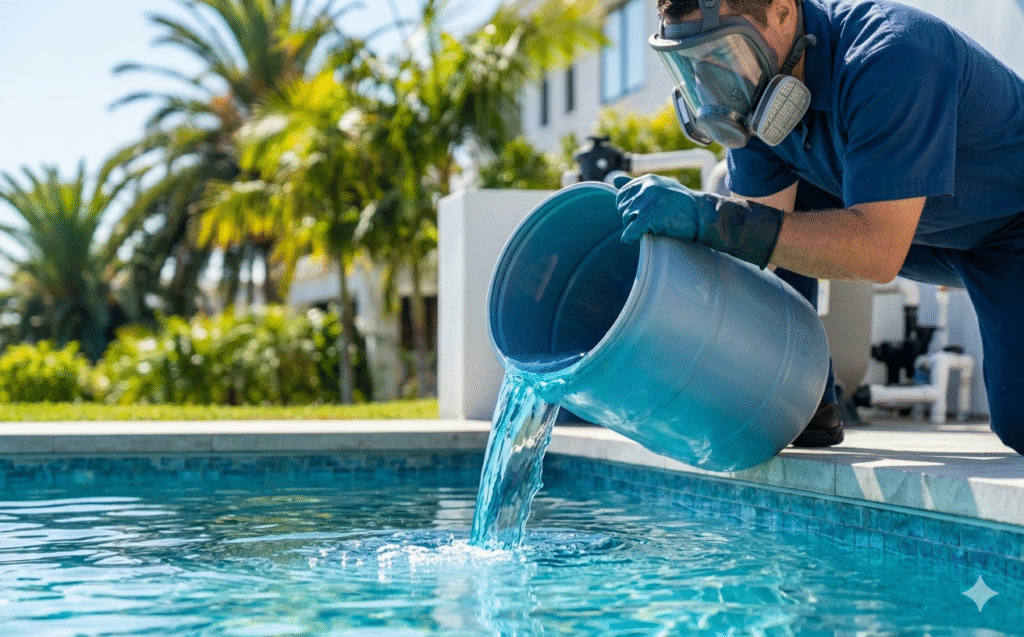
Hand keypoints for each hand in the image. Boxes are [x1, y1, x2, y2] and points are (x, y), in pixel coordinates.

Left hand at [615, 173, 784, 268]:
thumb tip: (613, 179)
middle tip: (650, 224)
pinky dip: (630, 239)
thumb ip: (637, 185)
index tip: (641, 215)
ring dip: (634, 228)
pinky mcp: (647, 217)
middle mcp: (645, 187)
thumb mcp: (660, 188)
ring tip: (653, 228)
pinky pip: (629, 232)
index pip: (622, 194)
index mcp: (647, 180)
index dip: (628, 209)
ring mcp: (646, 201)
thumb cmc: (683, 205)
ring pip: (625, 220)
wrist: (703, 216)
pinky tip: (636, 240)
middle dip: (630, 219)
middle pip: (622, 208)